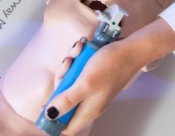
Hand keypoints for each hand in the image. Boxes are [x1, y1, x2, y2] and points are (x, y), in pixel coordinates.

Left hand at [43, 18, 174, 134]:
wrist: (131, 48)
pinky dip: (77, 59)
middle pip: (63, 100)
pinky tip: (82, 47)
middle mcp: (89, 101)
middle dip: (61, 80)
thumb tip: (49, 115)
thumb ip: (67, 100)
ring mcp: (91, 88)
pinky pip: (77, 70)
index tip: (43, 107)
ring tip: (78, 51)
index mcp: (88, 110)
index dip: (52, 120)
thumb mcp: (86, 83)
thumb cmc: (112, 65)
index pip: (65, 127)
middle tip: (68, 64)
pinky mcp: (93, 76)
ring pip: (69, 81)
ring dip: (69, 64)